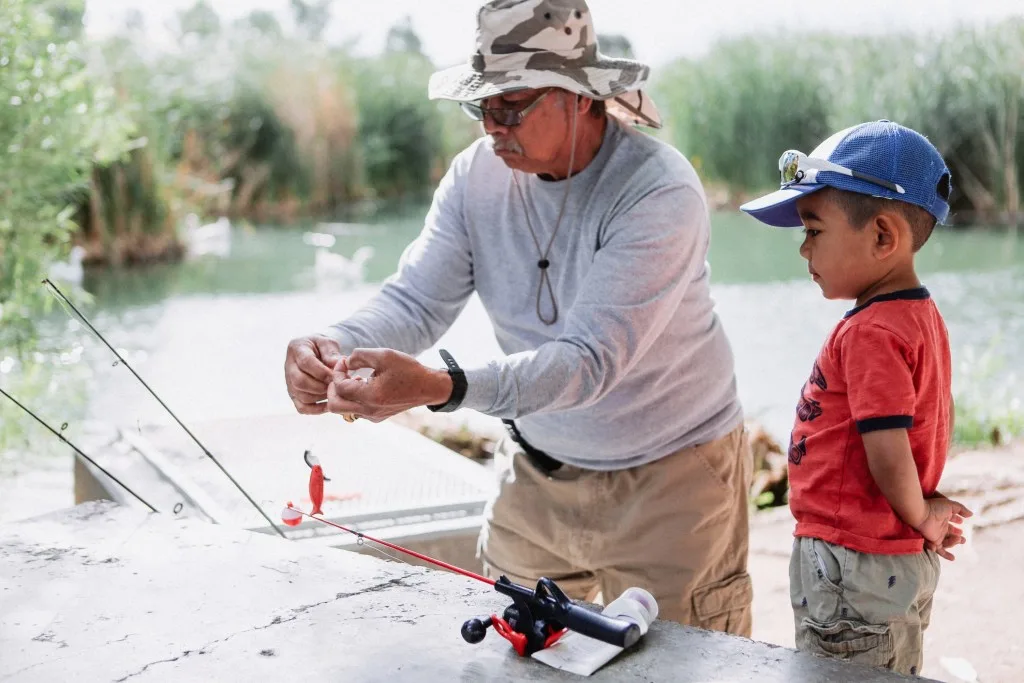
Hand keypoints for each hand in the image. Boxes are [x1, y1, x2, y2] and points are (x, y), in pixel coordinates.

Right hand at [284, 335, 342, 414]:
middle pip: (300, 381)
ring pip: (301, 396)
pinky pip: (302, 407)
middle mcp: (289, 366)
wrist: (317, 352)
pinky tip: (329, 405)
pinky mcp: (294, 395)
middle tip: (336, 385)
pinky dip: (316, 410)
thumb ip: (332, 353)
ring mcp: (289, 382)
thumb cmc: (324, 347)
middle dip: (321, 386)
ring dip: (321, 397)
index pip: (306, 362)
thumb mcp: (329, 343)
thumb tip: (338, 365)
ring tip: (334, 392)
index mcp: (297, 348)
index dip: (322, 371)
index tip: (336, 375)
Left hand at [326, 348, 452, 422]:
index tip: (344, 361)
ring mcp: (373, 416)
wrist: (429, 387)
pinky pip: (355, 411)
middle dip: (332, 388)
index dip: (337, 372)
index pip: (339, 387)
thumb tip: (345, 361)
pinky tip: (364, 385)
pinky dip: (353, 399)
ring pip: (343, 410)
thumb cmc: (408, 370)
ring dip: (343, 394)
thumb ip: (360, 356)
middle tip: (341, 374)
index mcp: (370, 396)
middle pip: (334, 406)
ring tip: (354, 379)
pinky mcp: (377, 417)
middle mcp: (369, 410)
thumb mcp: (384, 355)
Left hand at [914, 496, 972, 560]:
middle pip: (949, 534)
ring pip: (947, 542)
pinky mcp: (933, 541)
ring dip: (954, 542)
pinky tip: (952, 557)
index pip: (951, 520)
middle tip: (963, 540)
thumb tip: (971, 514)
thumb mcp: (950, 505)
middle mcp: (940, 526)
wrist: (921, 514)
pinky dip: (945, 554)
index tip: (961, 522)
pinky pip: (939, 549)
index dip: (956, 521)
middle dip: (957, 538)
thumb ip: (961, 509)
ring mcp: (936, 534)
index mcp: (943, 517)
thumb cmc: (934, 508)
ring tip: (959, 539)